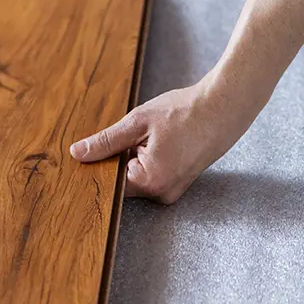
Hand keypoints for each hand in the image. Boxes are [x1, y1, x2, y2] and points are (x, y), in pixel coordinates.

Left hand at [70, 80, 257, 203]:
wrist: (224, 108)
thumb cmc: (185, 112)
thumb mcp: (138, 122)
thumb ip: (106, 141)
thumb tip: (78, 153)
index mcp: (149, 181)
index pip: (109, 182)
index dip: (101, 163)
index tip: (99, 148)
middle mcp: (161, 194)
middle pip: (123, 182)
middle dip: (120, 158)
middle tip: (135, 134)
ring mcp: (172, 191)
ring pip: (138, 177)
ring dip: (136, 157)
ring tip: (154, 135)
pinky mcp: (179, 184)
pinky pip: (153, 175)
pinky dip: (150, 159)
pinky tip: (163, 140)